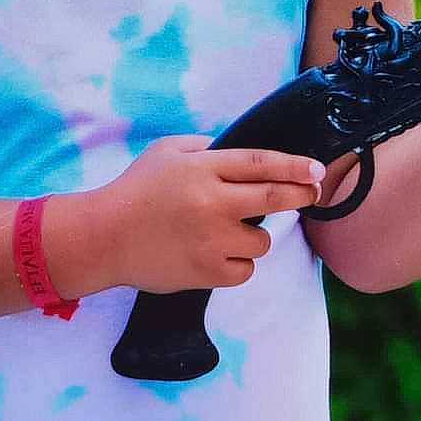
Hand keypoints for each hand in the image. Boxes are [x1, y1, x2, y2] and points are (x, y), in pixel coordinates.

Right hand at [77, 135, 326, 294]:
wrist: (104, 238)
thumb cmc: (135, 190)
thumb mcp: (167, 151)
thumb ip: (207, 147)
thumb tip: (244, 157)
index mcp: (202, 169)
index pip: (261, 163)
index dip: (294, 165)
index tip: (316, 169)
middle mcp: (211, 203)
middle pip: (273, 198)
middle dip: (301, 194)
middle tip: (313, 192)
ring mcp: (211, 241)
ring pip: (262, 240)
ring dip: (254, 235)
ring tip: (229, 231)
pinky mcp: (207, 273)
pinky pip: (245, 269)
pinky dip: (238, 262)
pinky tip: (218, 253)